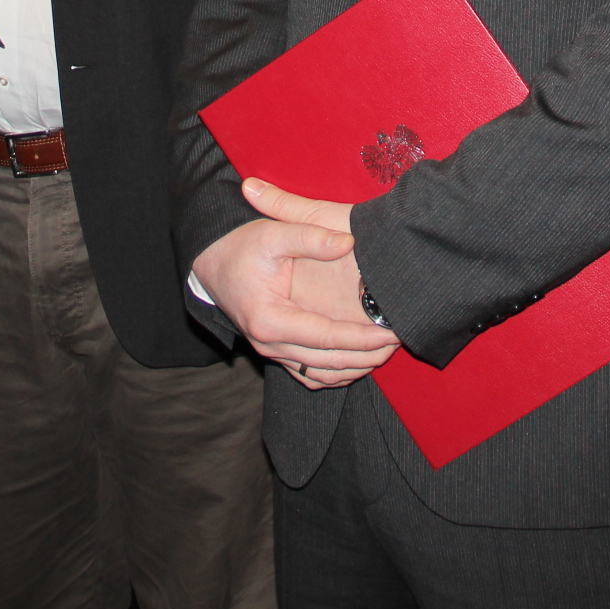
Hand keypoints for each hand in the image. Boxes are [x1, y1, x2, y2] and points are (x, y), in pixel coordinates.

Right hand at [191, 178, 398, 388]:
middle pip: (327, 363)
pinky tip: (359, 361)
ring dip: (355, 368)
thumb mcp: (273, 233)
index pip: (326, 337)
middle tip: (398, 342)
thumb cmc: (241, 246)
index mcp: (270, 320)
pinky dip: (336, 374)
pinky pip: (308, 375)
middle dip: (366, 356)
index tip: (391, 332)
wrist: (211, 261)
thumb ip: (311, 237)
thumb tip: (348, 242)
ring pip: (320, 375)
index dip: (361, 338)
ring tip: (385, 353)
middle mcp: (269, 344)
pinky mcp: (275, 351)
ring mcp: (270, 352)